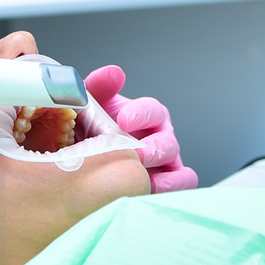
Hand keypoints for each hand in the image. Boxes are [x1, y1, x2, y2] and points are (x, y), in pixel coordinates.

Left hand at [83, 65, 196, 192]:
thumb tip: (114, 74)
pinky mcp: (169, 184)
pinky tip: (150, 190)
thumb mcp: (88, 108)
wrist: (81, 167)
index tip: (123, 120)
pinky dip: (173, 185)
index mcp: (144, 115)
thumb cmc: (88, 134)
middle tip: (134, 152)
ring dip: (161, 169)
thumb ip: (99, 87)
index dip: (140, 113)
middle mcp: (159, 137)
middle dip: (151, 146)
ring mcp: (166, 162)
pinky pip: (184, 182)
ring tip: (142, 175)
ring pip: (177, 162)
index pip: (152, 110)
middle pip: (167, 139)